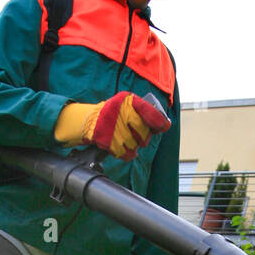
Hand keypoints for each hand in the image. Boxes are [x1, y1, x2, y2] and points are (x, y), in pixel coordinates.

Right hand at [54, 91, 169, 161]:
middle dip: (143, 137)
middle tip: (136, 134)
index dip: (160, 122)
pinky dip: (126, 153)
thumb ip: (145, 113)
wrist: (88, 121)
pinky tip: (122, 146)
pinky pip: (126, 153)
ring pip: (135, 144)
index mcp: (128, 101)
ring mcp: (114, 128)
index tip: (164, 126)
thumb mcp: (126, 106)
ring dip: (133, 145)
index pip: (151, 113)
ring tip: (124, 138)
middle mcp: (122, 113)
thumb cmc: (112, 114)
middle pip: (144, 132)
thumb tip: (166, 125)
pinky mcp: (108, 141)